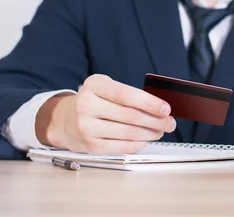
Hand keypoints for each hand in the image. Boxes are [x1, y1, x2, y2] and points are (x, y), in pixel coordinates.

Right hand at [35, 74, 176, 153]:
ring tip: (159, 131)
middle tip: (169, 123)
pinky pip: (121, 147)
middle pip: (131, 116)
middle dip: (156, 121)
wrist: (64, 119)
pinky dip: (138, 144)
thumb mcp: (107, 88)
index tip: (166, 109)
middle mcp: (87, 105)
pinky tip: (145, 139)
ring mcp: (86, 126)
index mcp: (94, 85)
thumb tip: (160, 108)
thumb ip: (130, 95)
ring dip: (150, 133)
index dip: (149, 103)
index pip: (126, 95)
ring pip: (128, 133)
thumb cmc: (94, 101)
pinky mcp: (89, 145)